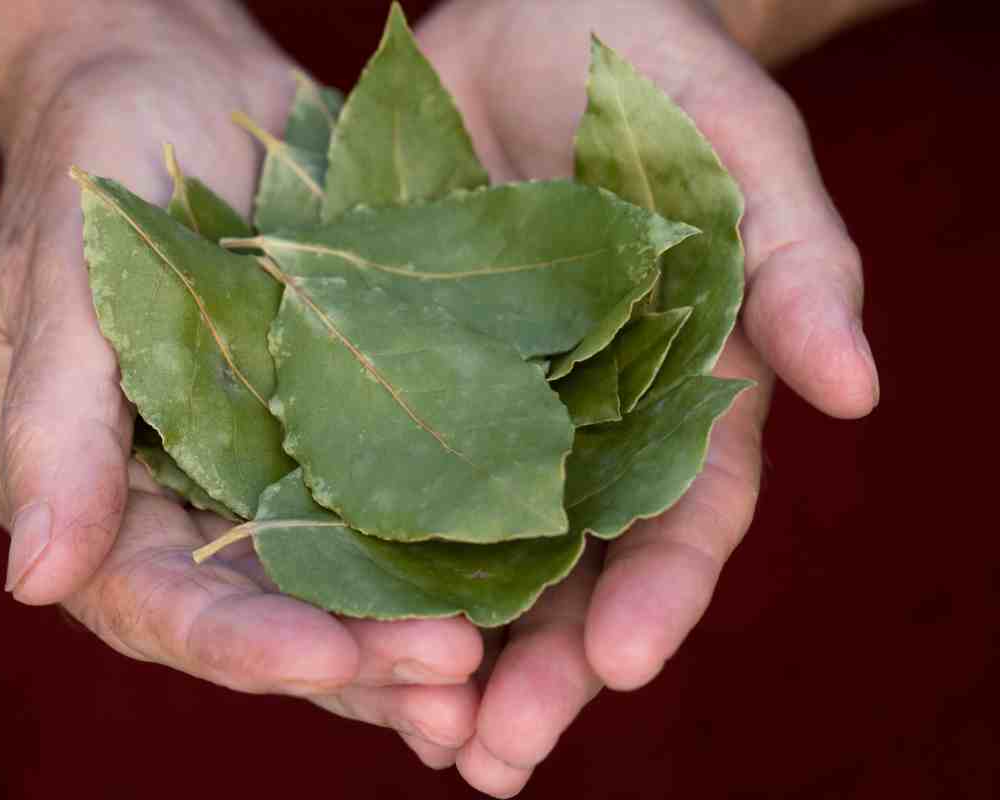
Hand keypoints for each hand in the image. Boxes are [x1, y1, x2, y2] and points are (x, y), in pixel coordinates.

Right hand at [0, 0, 480, 752]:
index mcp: (100, 495)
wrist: (175, 85)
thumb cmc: (93, 163)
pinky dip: (452, 554)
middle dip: (356, 661)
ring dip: (413, 635)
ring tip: (494, 673)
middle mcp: (191, 505)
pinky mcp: (347, 430)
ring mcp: (274, 472)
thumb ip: (52, 425)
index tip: (323, 660)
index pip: (162, 601)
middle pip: (269, 618)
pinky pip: (399, 506)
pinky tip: (523, 588)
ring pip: (344, 584)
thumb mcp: (58, 277)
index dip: (239, 642)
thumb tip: (34, 580)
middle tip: (453, 688)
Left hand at [415, 0, 879, 792]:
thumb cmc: (652, 71)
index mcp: (681, 389)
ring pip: (474, 555)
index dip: (661, 593)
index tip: (616, 663)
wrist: (535, 16)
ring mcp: (491, 409)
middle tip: (495, 757)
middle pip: (572, 570)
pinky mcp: (401, 375)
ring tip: (420, 740)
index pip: (684, 515)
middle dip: (541, 667)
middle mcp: (584, 422)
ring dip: (448, 650)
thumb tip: (856, 389)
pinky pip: (380, 480)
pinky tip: (332, 629)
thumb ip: (797, 259)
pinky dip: (364, 560)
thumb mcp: (735, 144)